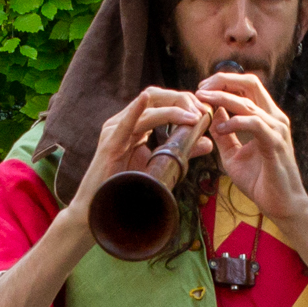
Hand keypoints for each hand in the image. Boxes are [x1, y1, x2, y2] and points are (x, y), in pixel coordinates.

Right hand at [66, 87, 210, 219]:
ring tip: (193, 116)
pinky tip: (145, 99)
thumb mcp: (160, 165)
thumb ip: (182, 152)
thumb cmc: (127, 187)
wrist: (100, 208)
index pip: (161, 101)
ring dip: (172, 109)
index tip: (204, 110)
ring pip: (146, 109)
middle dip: (182, 100)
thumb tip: (207, 142)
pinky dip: (135, 110)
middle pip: (155, 98)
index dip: (184, 100)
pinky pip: (124, 125)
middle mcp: (123, 122)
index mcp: (134, 124)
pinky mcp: (110, 145)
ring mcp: (115, 131)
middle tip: (202, 111)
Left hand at [198, 70, 307, 232]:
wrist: (282, 205)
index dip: (224, 82)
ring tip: (202, 101)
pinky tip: (219, 127)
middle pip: (250, 82)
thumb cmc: (260, 181)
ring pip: (247, 102)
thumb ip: (223, 135)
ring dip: (222, 99)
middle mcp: (274, 118)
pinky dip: (234, 122)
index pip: (247, 86)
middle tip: (200, 88)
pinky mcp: (275, 143)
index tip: (201, 90)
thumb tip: (210, 116)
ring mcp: (277, 129)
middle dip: (222, 81)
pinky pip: (253, 124)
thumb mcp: (233, 154)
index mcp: (266, 117)